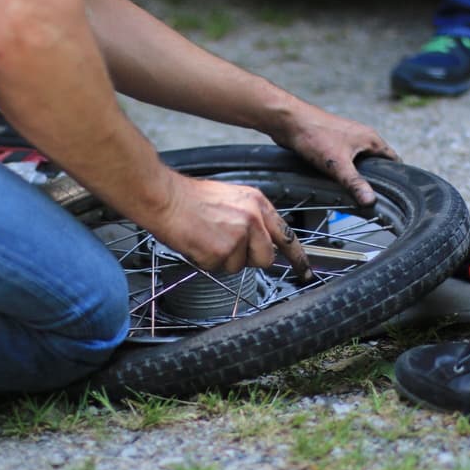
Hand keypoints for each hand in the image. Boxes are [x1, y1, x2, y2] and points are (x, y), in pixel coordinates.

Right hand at [146, 174, 311, 278]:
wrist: (165, 198)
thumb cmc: (190, 199)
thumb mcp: (231, 199)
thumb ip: (250, 219)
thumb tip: (258, 242)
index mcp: (257, 203)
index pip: (285, 234)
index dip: (296, 256)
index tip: (304, 271)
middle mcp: (253, 218)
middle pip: (265, 258)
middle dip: (248, 259)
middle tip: (226, 246)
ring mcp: (239, 235)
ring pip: (239, 266)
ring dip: (223, 260)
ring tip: (207, 238)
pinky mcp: (222, 250)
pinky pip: (218, 269)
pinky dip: (206, 261)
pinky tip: (198, 243)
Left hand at [271, 103, 398, 206]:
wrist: (289, 121)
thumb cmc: (315, 136)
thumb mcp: (338, 165)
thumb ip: (355, 183)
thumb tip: (371, 201)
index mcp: (370, 138)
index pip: (392, 158)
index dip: (397, 175)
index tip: (398, 193)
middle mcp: (361, 136)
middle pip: (376, 160)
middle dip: (376, 178)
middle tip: (376, 198)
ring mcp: (347, 137)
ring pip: (359, 159)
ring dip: (359, 173)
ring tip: (358, 192)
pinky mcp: (332, 141)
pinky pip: (345, 158)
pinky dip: (345, 168)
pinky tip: (338, 180)